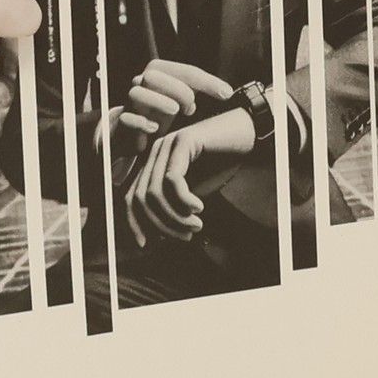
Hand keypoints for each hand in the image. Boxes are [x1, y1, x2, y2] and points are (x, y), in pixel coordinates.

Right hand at [111, 59, 232, 152]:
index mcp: (160, 73)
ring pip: (136, 93)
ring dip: (158, 101)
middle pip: (154, 74)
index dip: (207, 81)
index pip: (184, 70)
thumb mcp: (182, 97)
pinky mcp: (122, 123)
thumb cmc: (162, 111)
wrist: (132, 131)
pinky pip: (126, 118)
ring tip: (176, 112)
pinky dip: (140, 122)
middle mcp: (142, 83)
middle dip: (178, 88)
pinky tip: (155, 129)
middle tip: (193, 106)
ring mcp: (130, 103)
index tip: (226, 94)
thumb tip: (227, 92)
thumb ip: (202, 91)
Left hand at [123, 104, 257, 243]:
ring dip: (175, 216)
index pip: (130, 197)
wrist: (246, 133)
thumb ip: (174, 207)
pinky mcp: (183, 140)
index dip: (134, 223)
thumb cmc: (221, 163)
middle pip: (140, 198)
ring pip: (155, 192)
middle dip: (160, 224)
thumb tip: (157, 236)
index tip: (145, 244)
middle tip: (185, 236)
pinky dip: (184, 200)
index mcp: (153, 163)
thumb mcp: (193, 191)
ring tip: (196, 225)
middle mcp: (155, 152)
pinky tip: (199, 207)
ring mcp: (167, 144)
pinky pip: (172, 179)